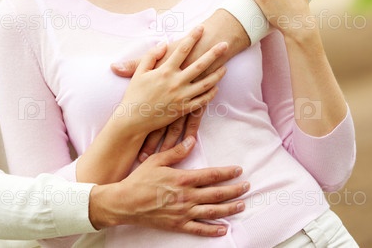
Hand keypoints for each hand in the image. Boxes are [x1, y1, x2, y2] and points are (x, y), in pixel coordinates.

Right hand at [89, 136, 249, 235]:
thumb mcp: (157, 160)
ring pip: (212, 211)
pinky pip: (199, 229)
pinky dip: (212, 230)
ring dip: (229, 208)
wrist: (124, 203)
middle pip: (217, 193)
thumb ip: (176, 152)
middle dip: (234, 190)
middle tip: (247, 187)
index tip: (238, 170)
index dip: (227, 173)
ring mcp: (183, 212)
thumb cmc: (139, 180)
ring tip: (242, 205)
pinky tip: (224, 229)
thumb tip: (192, 141)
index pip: (211, 175)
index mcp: (182, 179)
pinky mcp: (177, 225)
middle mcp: (186, 196)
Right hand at [112, 10, 249, 158]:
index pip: (182, 49)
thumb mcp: (139, 72)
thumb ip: (151, 56)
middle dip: (214, 53)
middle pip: (200, 64)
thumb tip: (163, 44)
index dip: (193, 37)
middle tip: (225, 44)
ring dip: (217, 74)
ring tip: (225, 66)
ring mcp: (182, 96)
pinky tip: (216, 87)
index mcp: (165, 71)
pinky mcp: (184, 109)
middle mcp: (176, 82)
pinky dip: (211, 94)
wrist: (133, 120)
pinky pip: (202, 101)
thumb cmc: (135, 95)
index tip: (202, 27)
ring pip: (205, 84)